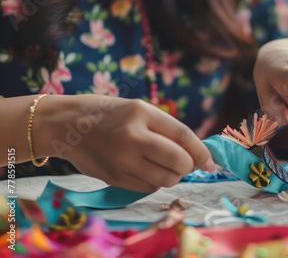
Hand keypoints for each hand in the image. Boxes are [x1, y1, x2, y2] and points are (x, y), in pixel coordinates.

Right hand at [37, 95, 214, 191]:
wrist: (66, 124)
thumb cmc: (108, 114)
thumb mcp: (138, 109)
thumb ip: (165, 129)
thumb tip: (197, 154)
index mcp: (141, 113)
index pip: (183, 135)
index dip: (201, 151)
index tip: (211, 162)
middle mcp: (132, 137)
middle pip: (178, 162)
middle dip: (188, 165)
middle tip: (184, 162)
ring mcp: (122, 160)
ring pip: (166, 179)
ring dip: (173, 175)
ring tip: (163, 164)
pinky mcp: (114, 178)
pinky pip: (148, 187)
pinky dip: (155, 181)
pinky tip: (146, 169)